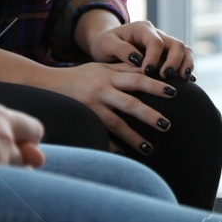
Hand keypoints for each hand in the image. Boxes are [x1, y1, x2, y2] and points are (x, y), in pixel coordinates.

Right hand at [48, 61, 175, 155]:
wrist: (47, 83)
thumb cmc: (81, 75)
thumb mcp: (103, 67)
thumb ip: (125, 68)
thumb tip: (151, 67)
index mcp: (110, 75)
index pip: (138, 79)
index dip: (156, 85)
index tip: (174, 92)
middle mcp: (102, 90)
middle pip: (130, 103)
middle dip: (150, 115)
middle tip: (167, 125)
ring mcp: (91, 107)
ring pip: (116, 124)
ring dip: (134, 137)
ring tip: (150, 148)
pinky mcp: (82, 119)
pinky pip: (99, 135)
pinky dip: (111, 146)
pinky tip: (124, 154)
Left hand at [84, 18, 194, 82]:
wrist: (106, 45)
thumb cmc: (104, 44)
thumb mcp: (105, 44)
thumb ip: (121, 49)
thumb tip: (138, 60)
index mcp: (142, 29)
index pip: (155, 42)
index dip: (154, 58)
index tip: (146, 72)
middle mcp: (157, 34)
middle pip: (176, 44)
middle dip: (174, 61)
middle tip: (165, 76)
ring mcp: (164, 44)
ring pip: (184, 50)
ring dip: (185, 64)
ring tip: (182, 80)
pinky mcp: (167, 55)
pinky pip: (183, 59)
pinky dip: (186, 69)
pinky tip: (189, 82)